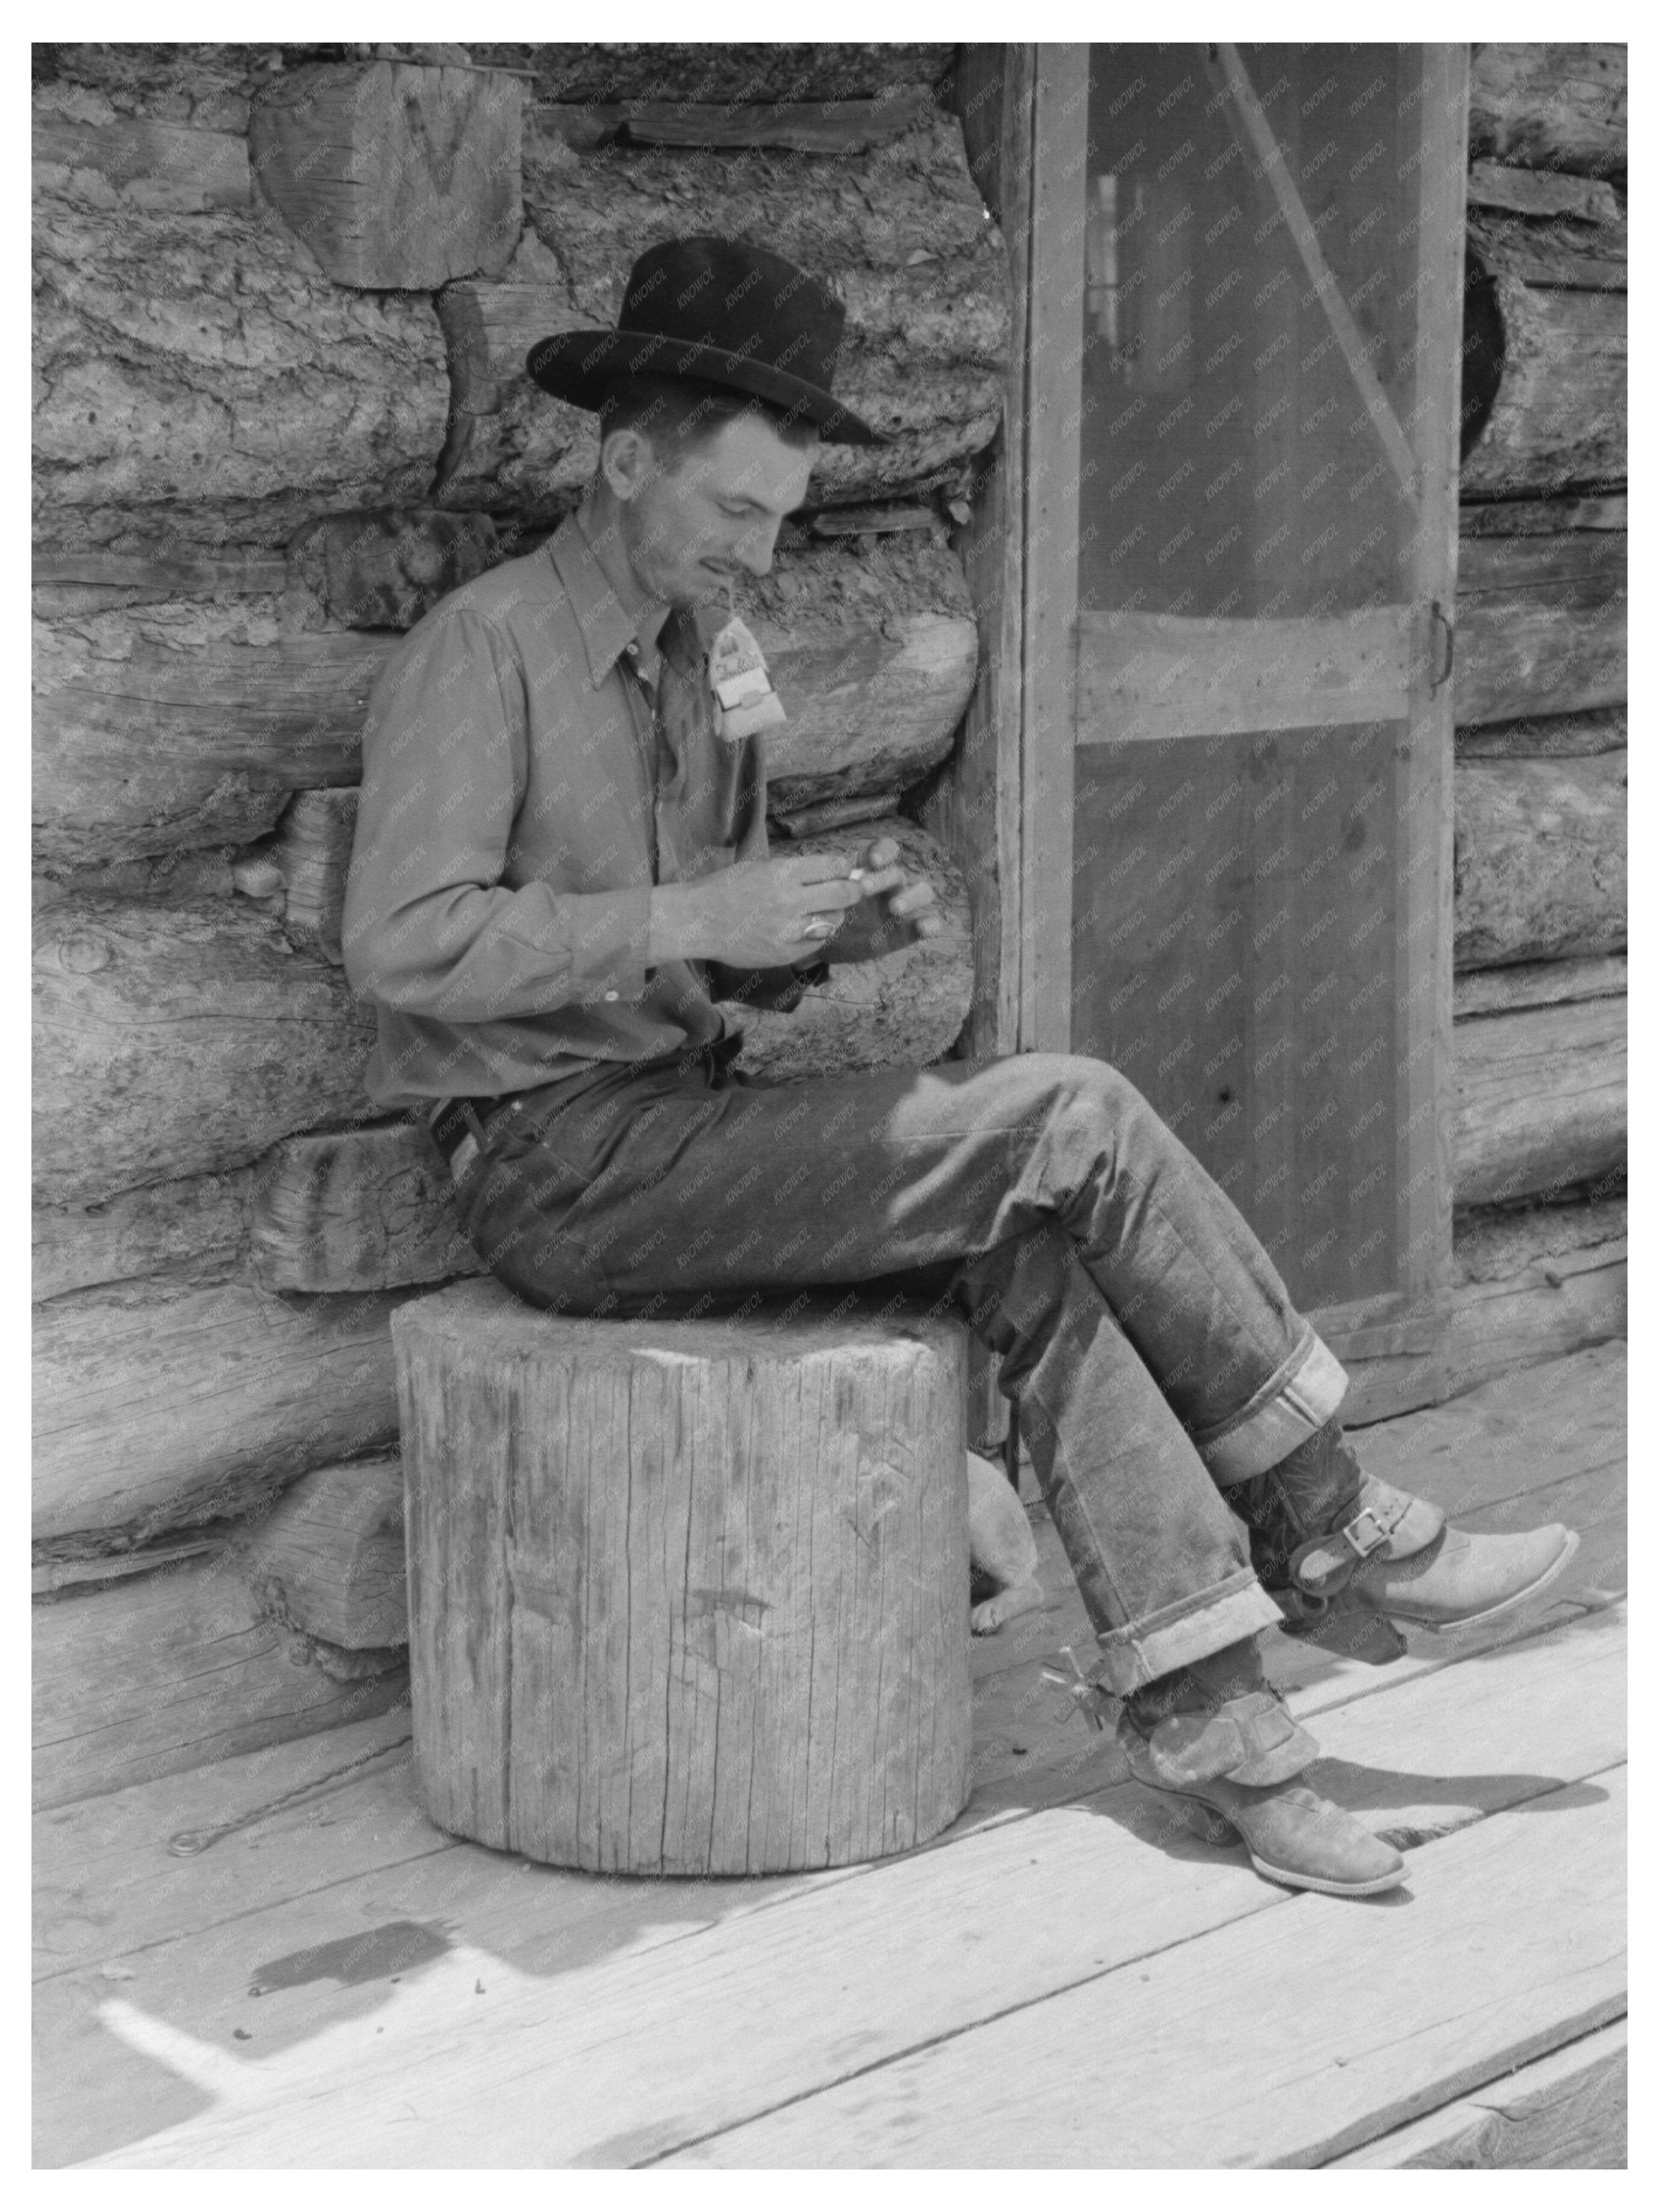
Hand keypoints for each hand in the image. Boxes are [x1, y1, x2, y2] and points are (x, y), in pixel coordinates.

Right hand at [648, 853, 866, 967]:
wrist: (697, 922)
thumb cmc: (726, 888)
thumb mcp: (761, 867)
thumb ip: (796, 871)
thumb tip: (833, 870)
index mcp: (783, 874)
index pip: (834, 867)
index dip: (844, 868)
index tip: (843, 870)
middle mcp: (790, 902)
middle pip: (845, 894)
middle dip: (852, 889)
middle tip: (850, 889)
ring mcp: (789, 931)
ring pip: (835, 920)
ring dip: (834, 913)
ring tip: (820, 909)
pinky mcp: (786, 954)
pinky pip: (819, 941)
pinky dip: (818, 932)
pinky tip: (804, 926)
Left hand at [822, 835, 943, 963]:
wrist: (822, 941)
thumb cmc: (823, 909)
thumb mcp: (821, 893)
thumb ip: (827, 883)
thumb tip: (823, 874)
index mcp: (872, 869)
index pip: (887, 850)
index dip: (884, 851)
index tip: (872, 861)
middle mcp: (890, 884)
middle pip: (898, 873)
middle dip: (884, 878)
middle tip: (864, 889)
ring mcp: (901, 906)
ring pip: (922, 892)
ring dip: (912, 897)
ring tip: (894, 909)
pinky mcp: (906, 931)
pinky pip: (927, 923)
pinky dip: (930, 923)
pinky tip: (925, 927)